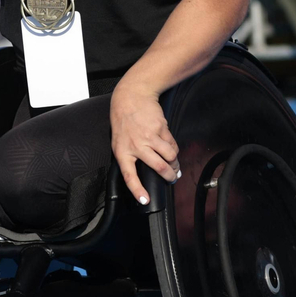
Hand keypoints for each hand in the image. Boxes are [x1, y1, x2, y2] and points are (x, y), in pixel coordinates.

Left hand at [110, 81, 178, 205]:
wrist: (131, 96)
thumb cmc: (124, 120)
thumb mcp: (119, 140)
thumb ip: (130, 154)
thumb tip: (144, 171)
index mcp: (122, 151)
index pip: (129, 176)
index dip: (138, 190)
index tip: (145, 200)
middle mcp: (136, 145)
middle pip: (159, 167)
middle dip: (169, 176)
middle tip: (172, 178)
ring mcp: (150, 136)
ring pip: (170, 157)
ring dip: (175, 163)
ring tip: (174, 165)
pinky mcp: (161, 128)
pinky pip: (172, 144)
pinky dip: (174, 149)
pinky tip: (172, 149)